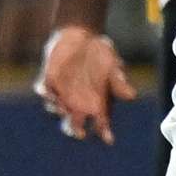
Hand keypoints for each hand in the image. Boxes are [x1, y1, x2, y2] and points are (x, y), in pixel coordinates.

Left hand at [34, 23, 135, 140]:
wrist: (80, 37)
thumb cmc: (101, 54)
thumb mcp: (113, 66)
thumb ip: (118, 82)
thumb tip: (131, 95)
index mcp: (96, 103)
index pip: (101, 124)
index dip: (104, 133)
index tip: (108, 138)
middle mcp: (78, 103)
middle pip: (74, 125)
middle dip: (75, 130)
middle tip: (79, 131)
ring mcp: (62, 94)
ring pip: (57, 108)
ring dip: (59, 109)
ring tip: (63, 106)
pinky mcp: (48, 81)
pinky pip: (44, 90)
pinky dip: (45, 92)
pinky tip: (47, 91)